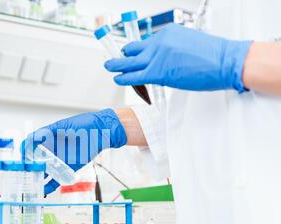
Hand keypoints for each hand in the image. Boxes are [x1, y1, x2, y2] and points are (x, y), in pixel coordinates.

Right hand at [21, 108, 126, 194]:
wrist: (101, 132)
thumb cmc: (84, 124)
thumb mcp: (63, 125)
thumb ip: (47, 131)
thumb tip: (32, 137)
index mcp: (49, 138)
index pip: (32, 145)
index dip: (25, 151)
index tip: (21, 157)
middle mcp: (53, 150)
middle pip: (37, 160)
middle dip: (29, 167)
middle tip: (22, 173)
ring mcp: (60, 160)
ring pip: (45, 171)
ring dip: (37, 177)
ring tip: (30, 184)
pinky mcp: (69, 167)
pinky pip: (58, 178)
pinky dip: (50, 185)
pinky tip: (44, 190)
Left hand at [105, 24, 251, 92]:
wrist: (226, 62)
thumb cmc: (213, 57)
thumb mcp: (189, 44)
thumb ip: (173, 50)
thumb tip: (166, 59)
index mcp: (168, 33)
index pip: (145, 42)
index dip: (136, 50)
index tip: (130, 53)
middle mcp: (159, 42)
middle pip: (133, 48)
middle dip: (123, 54)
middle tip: (114, 57)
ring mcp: (157, 56)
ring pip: (128, 61)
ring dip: (116, 64)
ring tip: (109, 66)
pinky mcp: (157, 72)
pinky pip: (134, 75)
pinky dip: (123, 77)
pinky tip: (117, 78)